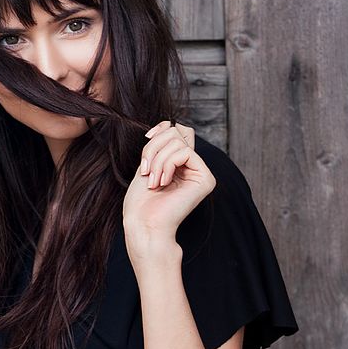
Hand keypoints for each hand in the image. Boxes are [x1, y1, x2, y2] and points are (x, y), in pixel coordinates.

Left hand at [122, 121, 214, 263]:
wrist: (144, 224)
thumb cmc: (141, 201)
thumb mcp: (148, 164)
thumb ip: (160, 144)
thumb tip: (169, 123)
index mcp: (180, 163)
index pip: (178, 129)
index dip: (161, 129)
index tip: (147, 139)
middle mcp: (194, 166)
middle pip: (177, 131)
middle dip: (154, 146)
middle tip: (145, 170)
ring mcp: (201, 172)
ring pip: (177, 140)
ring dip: (156, 159)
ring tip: (152, 180)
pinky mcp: (206, 179)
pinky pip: (184, 152)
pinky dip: (166, 164)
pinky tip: (161, 182)